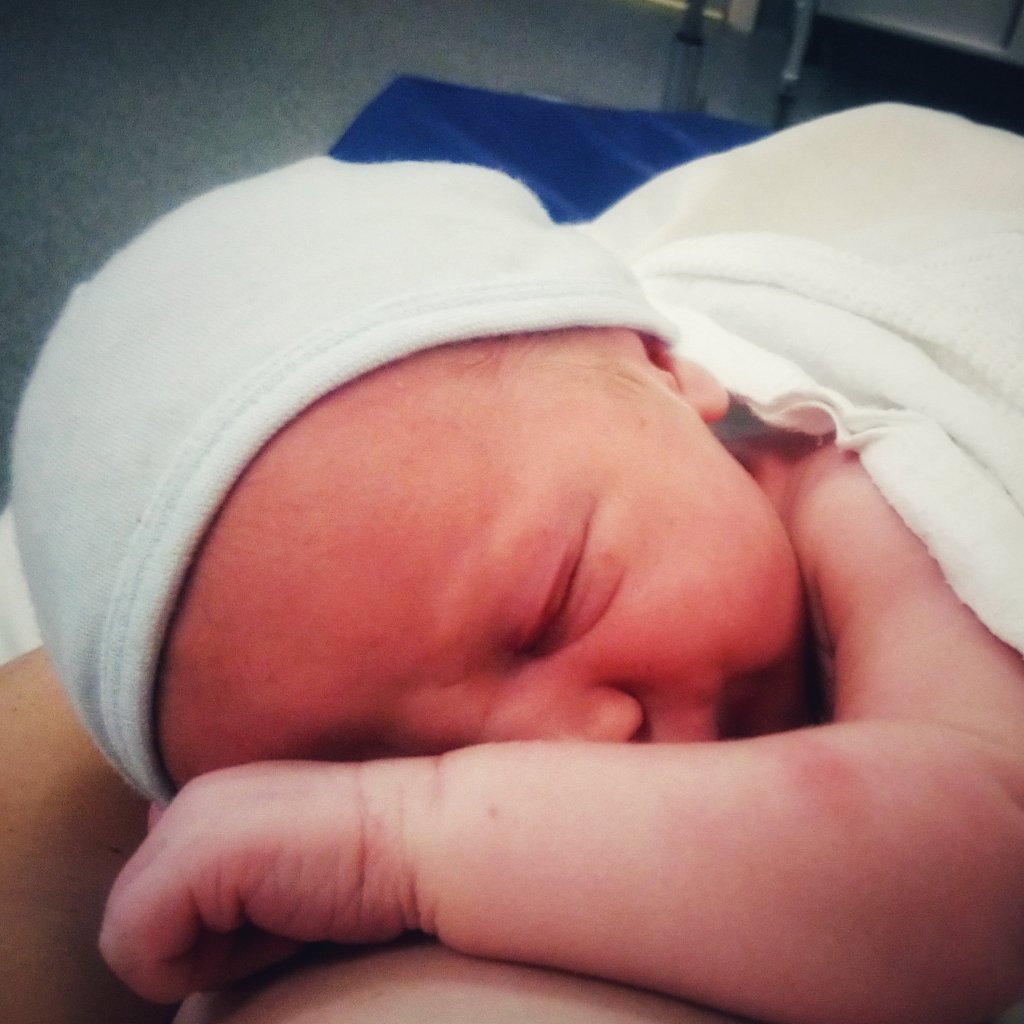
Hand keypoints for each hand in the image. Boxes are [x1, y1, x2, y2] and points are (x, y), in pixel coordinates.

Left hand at [100, 760, 423, 1001]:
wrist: (423, 837)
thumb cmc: (367, 866)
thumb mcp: (281, 873)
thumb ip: (226, 879)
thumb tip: (185, 909)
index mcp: (208, 798)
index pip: (154, 890)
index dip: (206, 926)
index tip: (277, 905)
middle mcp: (187, 798)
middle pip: (137, 916)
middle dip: (201, 944)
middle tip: (282, 918)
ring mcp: (188, 821)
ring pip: (129, 935)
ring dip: (204, 957)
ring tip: (280, 920)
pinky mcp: (195, 856)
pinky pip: (136, 948)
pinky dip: (194, 969)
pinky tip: (269, 930)